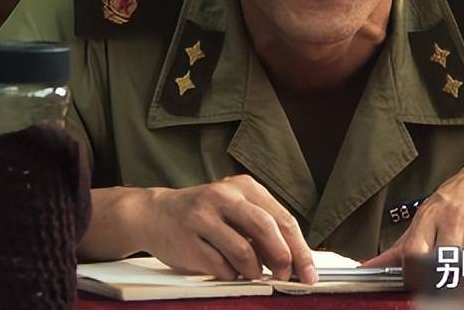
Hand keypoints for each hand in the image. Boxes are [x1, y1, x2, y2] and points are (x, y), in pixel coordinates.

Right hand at [138, 174, 316, 283]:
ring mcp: (204, 217)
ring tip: (252, 273)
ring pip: (244, 251)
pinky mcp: (189, 240)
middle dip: (283, 258)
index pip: (282, 218)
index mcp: (243, 187)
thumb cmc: (203, 215)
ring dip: (255, 271)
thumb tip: (294, 259)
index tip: (308, 272)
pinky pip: (221, 267)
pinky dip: (231, 274)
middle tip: (286, 276)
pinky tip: (227, 269)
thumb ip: (262, 227)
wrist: (154, 214)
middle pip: (266, 228)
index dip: (299, 248)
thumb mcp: (234, 208)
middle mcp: (224, 197)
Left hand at [361, 158, 463, 266]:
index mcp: (432, 215)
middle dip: (445, 275)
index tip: (421, 279)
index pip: (414, 253)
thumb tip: (370, 267)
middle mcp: (457, 218)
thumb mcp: (427, 215)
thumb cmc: (460, 196)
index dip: (415, 272)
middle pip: (444, 263)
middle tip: (450, 275)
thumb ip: (401, 247)